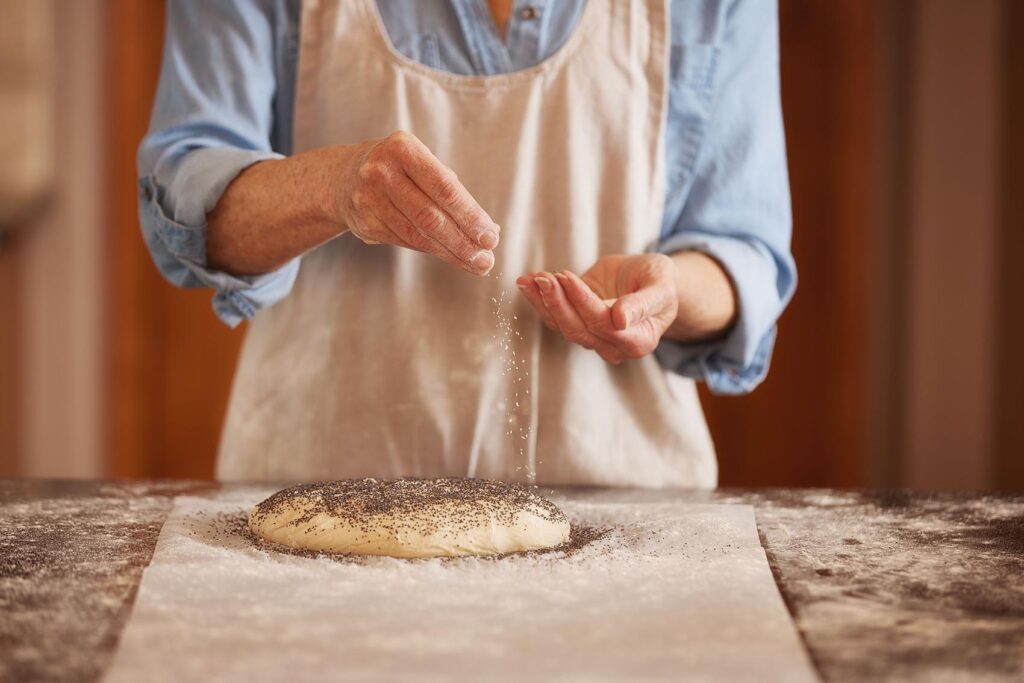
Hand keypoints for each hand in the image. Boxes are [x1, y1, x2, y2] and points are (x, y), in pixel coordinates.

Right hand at [335, 131, 499, 274]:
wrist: (343, 177)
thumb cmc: (399, 170)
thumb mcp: (422, 164)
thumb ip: (454, 193)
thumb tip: (489, 229)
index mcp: (403, 149)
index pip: (444, 188)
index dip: (470, 216)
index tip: (491, 237)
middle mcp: (382, 172)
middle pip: (430, 216)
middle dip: (463, 241)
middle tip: (486, 259)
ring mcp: (368, 199)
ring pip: (418, 235)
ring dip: (451, 253)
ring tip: (475, 263)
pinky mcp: (364, 223)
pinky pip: (405, 242)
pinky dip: (432, 250)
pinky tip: (450, 255)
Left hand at [516, 254, 678, 363]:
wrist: (649, 279)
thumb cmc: (661, 282)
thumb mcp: (661, 287)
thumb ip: (643, 304)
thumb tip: (620, 320)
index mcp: (638, 341)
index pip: (603, 324)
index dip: (582, 301)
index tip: (565, 277)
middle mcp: (613, 346)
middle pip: (578, 329)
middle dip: (557, 302)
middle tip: (543, 277)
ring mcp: (593, 337)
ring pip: (561, 325)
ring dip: (542, 301)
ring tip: (530, 279)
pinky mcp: (577, 322)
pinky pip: (554, 316)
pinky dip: (538, 300)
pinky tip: (527, 282)